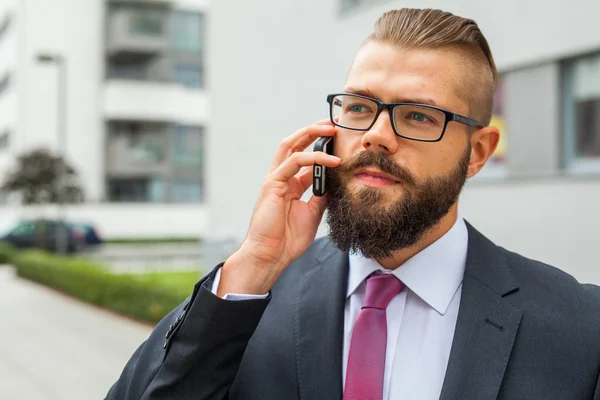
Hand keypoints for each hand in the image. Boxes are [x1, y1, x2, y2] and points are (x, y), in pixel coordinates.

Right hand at [218, 120, 339, 295]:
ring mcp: (275, 179)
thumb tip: (335, 182)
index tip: (340, 138)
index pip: (306, 156)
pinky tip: (331, 160)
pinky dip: (313, 158)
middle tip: (335, 123)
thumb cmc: (287, 239)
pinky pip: (293, 163)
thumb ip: (320, 196)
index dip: (322, 146)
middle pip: (296, 144)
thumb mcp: (312, 214)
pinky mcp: (272, 184)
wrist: (271, 256)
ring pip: (291, 145)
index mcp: (291, 184)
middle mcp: (282, 177)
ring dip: (311, 134)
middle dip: (314, 130)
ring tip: (331, 129)